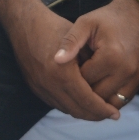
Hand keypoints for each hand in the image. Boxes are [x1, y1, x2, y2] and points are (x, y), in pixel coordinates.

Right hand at [9, 6, 117, 121]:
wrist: (23, 24)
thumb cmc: (53, 27)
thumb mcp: (79, 42)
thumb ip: (92, 64)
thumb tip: (108, 83)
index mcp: (63, 73)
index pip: (87, 100)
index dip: (103, 109)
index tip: (116, 114)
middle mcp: (50, 84)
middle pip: (77, 110)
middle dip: (95, 115)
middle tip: (109, 114)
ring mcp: (40, 87)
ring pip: (66, 109)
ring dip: (82, 112)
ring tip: (97, 110)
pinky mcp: (34, 87)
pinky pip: (55, 103)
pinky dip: (69, 105)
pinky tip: (79, 101)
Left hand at [56, 0, 138, 111]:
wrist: (136, 15)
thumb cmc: (107, 18)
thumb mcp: (86, 23)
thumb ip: (70, 41)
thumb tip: (56, 60)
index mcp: (111, 56)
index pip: (84, 81)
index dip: (71, 77)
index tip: (66, 69)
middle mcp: (125, 71)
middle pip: (96, 95)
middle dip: (83, 91)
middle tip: (73, 80)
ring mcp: (135, 78)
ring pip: (109, 103)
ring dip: (96, 99)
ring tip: (85, 86)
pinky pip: (122, 100)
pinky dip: (109, 99)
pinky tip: (99, 88)